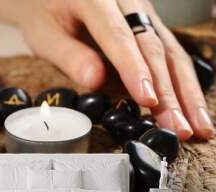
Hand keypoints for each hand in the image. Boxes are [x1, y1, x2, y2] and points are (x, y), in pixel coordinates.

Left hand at [0, 0, 214, 140]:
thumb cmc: (45, 14)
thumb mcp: (44, 34)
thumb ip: (69, 55)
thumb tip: (96, 80)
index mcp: (96, 0)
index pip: (119, 38)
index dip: (135, 70)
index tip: (148, 100)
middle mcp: (127, 4)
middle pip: (154, 49)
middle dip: (169, 93)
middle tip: (180, 128)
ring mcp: (142, 15)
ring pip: (172, 53)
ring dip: (186, 93)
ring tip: (199, 126)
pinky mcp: (148, 28)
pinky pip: (170, 56)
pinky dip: (181, 84)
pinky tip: (191, 107)